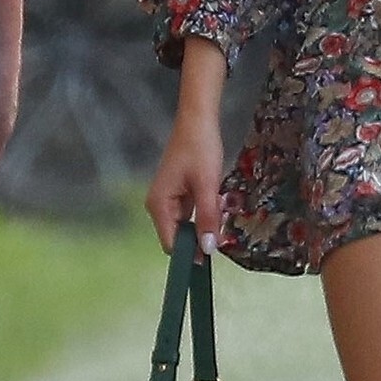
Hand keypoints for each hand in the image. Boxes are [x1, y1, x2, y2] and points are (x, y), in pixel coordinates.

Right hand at [146, 108, 225, 253]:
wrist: (198, 121)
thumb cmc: (199, 148)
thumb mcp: (207, 185)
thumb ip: (207, 218)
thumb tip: (208, 249)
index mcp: (159, 205)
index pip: (171, 244)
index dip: (190, 253)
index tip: (212, 259)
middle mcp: (158, 205)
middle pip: (179, 236)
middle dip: (201, 236)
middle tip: (222, 227)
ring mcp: (168, 200)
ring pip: (188, 225)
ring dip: (205, 223)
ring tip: (219, 206)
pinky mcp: (178, 193)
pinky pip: (192, 213)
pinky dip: (206, 212)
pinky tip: (217, 200)